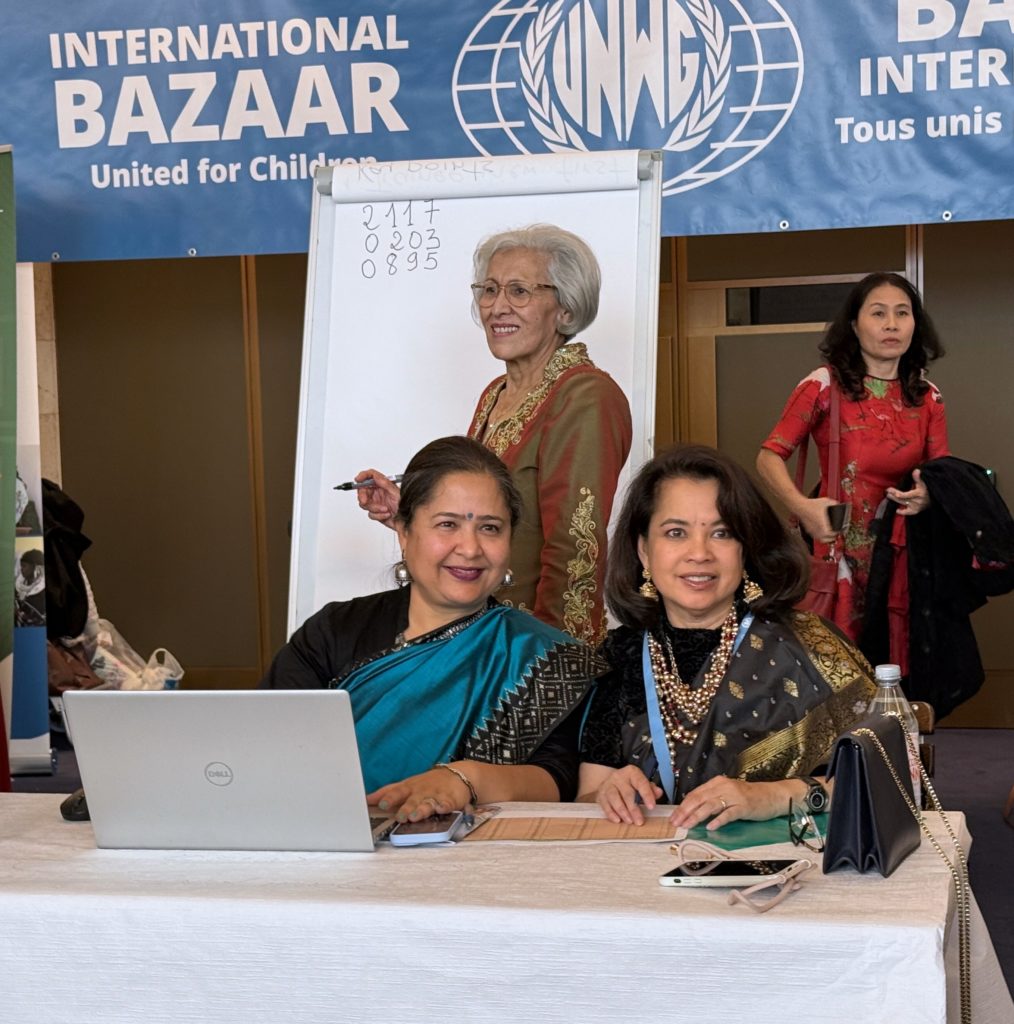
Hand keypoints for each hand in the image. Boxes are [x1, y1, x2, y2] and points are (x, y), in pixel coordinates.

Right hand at [355, 468, 400, 527]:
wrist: (407, 521)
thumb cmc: (405, 506)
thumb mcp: (395, 492)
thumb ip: (385, 483)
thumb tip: (375, 476)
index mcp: (383, 485)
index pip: (371, 476)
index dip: (363, 476)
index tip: (358, 479)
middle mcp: (379, 493)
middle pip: (363, 490)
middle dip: (362, 496)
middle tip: (365, 500)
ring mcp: (376, 503)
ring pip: (364, 504)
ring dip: (374, 508)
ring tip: (385, 509)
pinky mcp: (376, 513)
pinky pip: (370, 514)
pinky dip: (378, 515)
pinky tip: (386, 515)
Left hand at [367, 767, 470, 822]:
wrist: (456, 775)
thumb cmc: (427, 783)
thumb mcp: (406, 785)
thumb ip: (387, 792)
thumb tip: (367, 799)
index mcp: (409, 788)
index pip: (397, 791)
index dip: (388, 798)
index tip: (379, 803)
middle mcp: (421, 792)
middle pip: (412, 800)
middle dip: (405, 808)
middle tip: (399, 815)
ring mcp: (435, 796)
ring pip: (427, 804)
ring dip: (421, 809)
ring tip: (415, 816)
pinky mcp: (449, 800)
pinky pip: (447, 804)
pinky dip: (444, 807)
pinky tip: (442, 809)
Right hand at [594, 765, 663, 825]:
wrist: (613, 781)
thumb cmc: (631, 784)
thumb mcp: (642, 783)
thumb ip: (651, 789)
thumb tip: (659, 793)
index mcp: (632, 772)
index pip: (640, 782)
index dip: (647, 795)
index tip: (651, 807)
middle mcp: (619, 777)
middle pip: (627, 793)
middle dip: (634, 808)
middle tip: (639, 821)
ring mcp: (608, 785)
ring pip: (614, 798)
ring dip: (622, 811)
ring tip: (629, 821)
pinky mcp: (600, 794)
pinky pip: (605, 804)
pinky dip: (611, 813)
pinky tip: (617, 820)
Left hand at [669, 776, 797, 831]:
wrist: (771, 795)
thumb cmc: (747, 797)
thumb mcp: (726, 794)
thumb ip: (711, 799)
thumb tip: (691, 811)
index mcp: (716, 782)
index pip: (695, 794)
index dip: (682, 806)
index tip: (673, 817)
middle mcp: (723, 786)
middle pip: (699, 799)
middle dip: (685, 812)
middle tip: (676, 823)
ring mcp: (734, 796)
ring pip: (710, 806)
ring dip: (696, 816)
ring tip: (687, 826)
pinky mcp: (744, 806)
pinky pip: (728, 814)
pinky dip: (718, 820)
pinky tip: (710, 827)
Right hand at [797, 496, 843, 544]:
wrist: (799, 506)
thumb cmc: (811, 505)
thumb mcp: (826, 502)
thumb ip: (834, 504)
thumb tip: (838, 505)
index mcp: (823, 525)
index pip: (831, 534)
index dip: (836, 534)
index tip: (839, 531)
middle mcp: (817, 529)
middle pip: (825, 540)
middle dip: (831, 538)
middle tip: (835, 535)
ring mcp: (811, 530)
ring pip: (819, 539)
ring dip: (824, 538)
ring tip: (828, 534)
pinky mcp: (807, 529)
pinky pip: (814, 535)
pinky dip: (818, 534)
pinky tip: (820, 530)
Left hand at [886, 468, 929, 515]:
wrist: (934, 499)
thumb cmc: (926, 490)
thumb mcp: (923, 483)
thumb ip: (918, 478)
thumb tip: (916, 470)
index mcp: (919, 493)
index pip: (907, 495)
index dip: (898, 493)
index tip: (890, 490)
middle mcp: (917, 501)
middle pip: (903, 499)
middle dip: (894, 495)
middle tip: (887, 491)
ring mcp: (916, 506)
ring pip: (903, 503)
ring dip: (895, 500)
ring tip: (888, 496)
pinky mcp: (916, 511)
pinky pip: (909, 512)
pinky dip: (903, 512)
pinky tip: (897, 511)